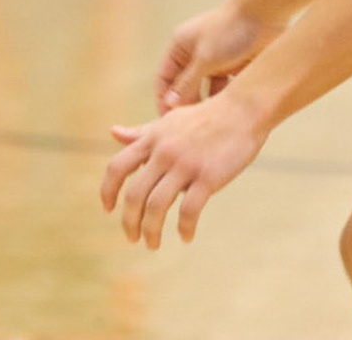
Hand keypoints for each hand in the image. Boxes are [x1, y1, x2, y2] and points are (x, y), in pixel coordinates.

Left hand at [99, 90, 269, 248]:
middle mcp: (164, 152)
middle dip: (129, 222)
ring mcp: (186, 164)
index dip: (107, 191)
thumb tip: (113, 132)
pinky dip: (184, 228)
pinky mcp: (208, 176)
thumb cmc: (206, 116)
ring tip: (152, 244)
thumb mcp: (168, 121)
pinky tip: (186, 236)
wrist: (244, 108)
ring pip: (156, 207)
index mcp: (152, 139)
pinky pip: (189, 211)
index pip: (117, 168)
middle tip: (133, 238)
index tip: (109, 209)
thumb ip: (141, 132)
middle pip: (134, 195)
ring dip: (151, 231)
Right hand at [154, 4, 284, 113]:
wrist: (266, 13)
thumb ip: (187, 83)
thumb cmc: (231, 29)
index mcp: (180, 46)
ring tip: (209, 121)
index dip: (165, 100)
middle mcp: (195, 54)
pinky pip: (223, 88)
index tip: (168, 122)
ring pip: (204, 90)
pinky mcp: (233, 65)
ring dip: (205, 104)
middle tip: (190, 128)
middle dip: (186, 106)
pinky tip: (228, 110)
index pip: (165, 79)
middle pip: (184, 87)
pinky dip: (224, 98)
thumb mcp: (205, 59)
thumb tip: (170, 104)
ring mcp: (214, 60)